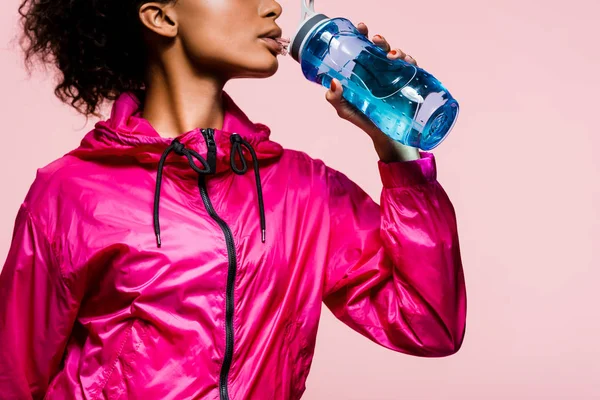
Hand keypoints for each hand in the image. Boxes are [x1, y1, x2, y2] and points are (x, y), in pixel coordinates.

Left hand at [326, 21, 420, 161]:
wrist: (384, 137)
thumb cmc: (363, 120)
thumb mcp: (346, 110)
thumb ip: (336, 98)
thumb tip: (333, 83)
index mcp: (364, 71)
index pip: (363, 48)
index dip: (362, 35)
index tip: (360, 28)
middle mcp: (380, 71)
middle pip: (381, 49)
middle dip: (380, 40)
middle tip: (375, 39)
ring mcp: (395, 77)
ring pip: (398, 56)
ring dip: (396, 51)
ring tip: (391, 55)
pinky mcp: (409, 85)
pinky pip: (412, 69)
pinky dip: (411, 62)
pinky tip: (407, 62)